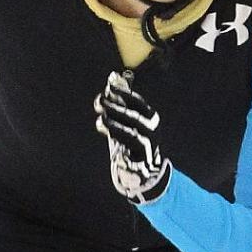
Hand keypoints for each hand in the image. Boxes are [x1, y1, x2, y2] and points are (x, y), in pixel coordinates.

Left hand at [94, 71, 171, 203]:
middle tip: (100, 100)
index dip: (124, 93)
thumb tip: (113, 77)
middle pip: (134, 114)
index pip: (138, 103)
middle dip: (116, 106)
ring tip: (101, 118)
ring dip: (115, 121)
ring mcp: (149, 143)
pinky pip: (129, 143)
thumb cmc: (132, 145)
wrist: (143, 174)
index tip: (109, 86)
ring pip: (132, 128)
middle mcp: (152, 129)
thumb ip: (119, 102)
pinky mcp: (142, 157)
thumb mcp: (125, 122)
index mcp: (150, 118)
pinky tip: (104, 127)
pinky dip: (116, 133)